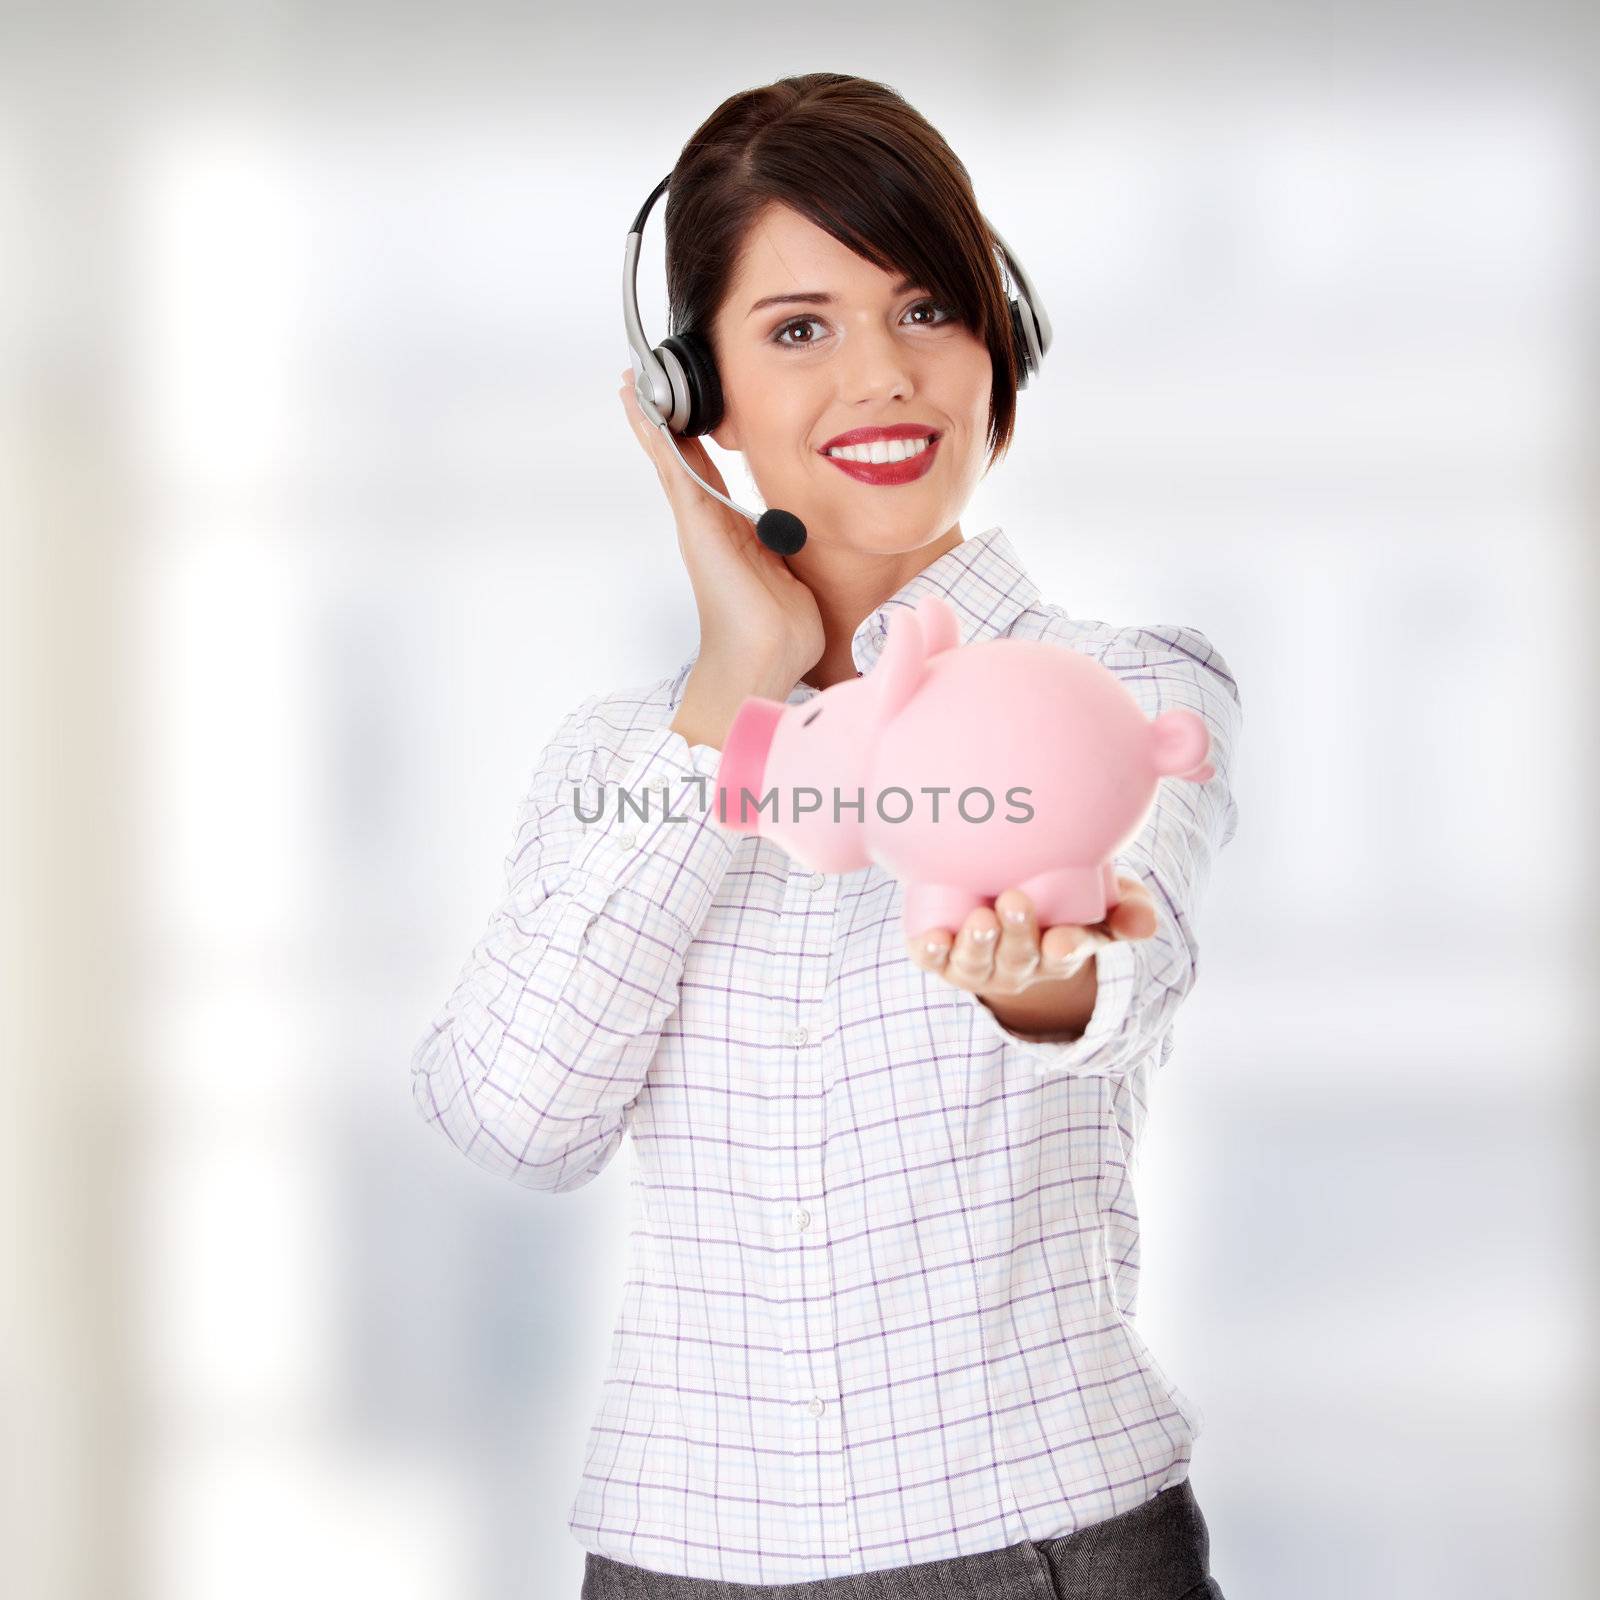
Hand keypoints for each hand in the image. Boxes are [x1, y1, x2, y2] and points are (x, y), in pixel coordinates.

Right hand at [618, 367, 821, 694]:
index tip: (685, 405)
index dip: (696, 437)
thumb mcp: (791, 570)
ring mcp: (698, 524)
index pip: (708, 472)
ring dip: (651, 420)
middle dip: (663, 420)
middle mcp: (709, 524)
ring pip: (670, 458)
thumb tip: (798, 532)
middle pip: (680, 459)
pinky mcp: (697, 525)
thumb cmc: (780, 628)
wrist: (766, 657)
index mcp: (731, 530)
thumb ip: (788, 545)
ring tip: (632, 383)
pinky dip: (658, 438)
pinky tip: (644, 409)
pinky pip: (675, 471)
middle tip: (641, 380)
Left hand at [907, 875, 1158, 1001]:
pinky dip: (930, 952)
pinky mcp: (945, 956)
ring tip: (979, 920)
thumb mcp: (1106, 904)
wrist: (1008, 901)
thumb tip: (1145, 926)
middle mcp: (1019, 965)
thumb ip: (1131, 909)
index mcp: (1059, 952)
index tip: (1062, 940)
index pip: (1067, 953)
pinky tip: (927, 941)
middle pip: (1018, 957)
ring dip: (976, 944)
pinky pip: (935, 959)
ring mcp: (979, 963)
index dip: (1066, 948)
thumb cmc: (1065, 899)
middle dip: (1017, 935)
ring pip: (976, 962)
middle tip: (1014, 902)